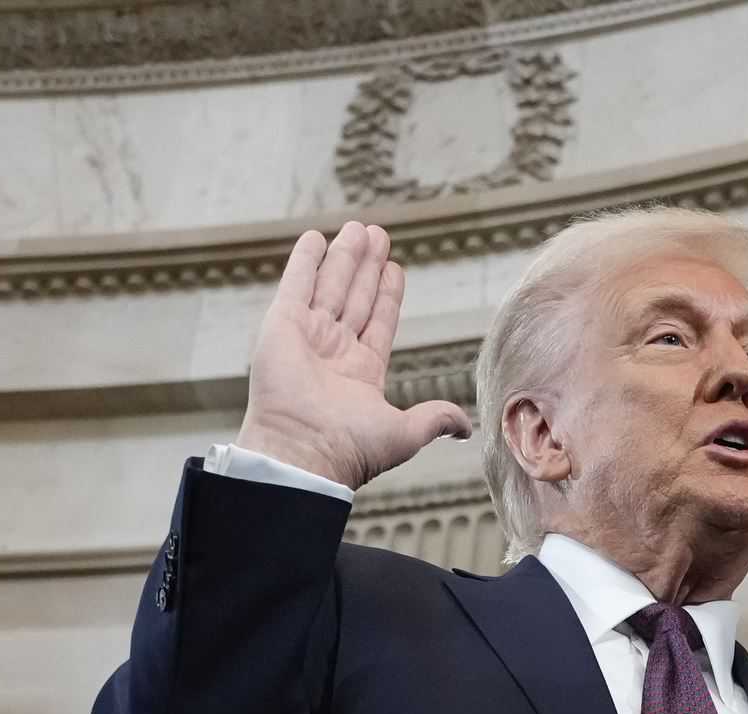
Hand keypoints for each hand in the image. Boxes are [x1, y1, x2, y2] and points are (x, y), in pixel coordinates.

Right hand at [235, 221, 471, 488]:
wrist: (304, 451)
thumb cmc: (351, 448)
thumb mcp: (405, 432)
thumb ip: (435, 419)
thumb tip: (466, 427)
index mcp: (361, 373)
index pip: (379, 322)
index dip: (387, 295)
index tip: (395, 268)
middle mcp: (333, 352)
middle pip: (355, 297)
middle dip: (367, 266)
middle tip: (378, 234)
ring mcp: (307, 336)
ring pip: (331, 286)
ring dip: (345, 256)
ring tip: (359, 228)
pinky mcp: (281, 325)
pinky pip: (295, 284)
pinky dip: (305, 261)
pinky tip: (315, 238)